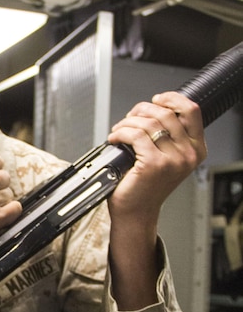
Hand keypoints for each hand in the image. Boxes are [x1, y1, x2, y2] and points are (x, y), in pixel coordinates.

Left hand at [105, 92, 206, 309]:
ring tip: (119, 130)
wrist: (136, 212)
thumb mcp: (166, 157)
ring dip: (128, 122)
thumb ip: (168, 134)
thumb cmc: (146, 186)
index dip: (172, 99)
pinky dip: (120, 132)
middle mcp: (188, 155)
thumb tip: (153, 108)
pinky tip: (114, 138)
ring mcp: (172, 160)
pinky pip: (134, 134)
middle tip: (128, 119)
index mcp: (196, 150)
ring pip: (148, 122)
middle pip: (165, 113)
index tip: (155, 100)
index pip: (191, 111)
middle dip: (141, 110)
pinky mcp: (153, 165)